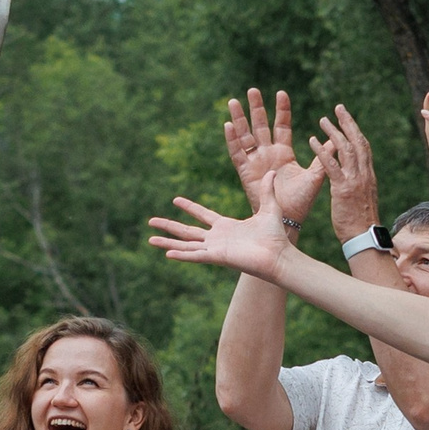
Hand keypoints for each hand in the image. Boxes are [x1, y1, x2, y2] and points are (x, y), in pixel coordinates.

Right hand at [150, 194, 294, 281]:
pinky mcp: (217, 257)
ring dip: (167, 241)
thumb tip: (271, 172)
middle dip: (168, 225)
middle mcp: (217, 238)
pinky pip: (196, 255)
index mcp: (226, 226)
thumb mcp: (269, 208)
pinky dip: (181, 254)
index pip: (202, 215)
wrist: (278, 255)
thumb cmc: (275, 236)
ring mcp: (215, 248)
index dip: (189, 207)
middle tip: (150, 221)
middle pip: (187, 231)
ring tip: (150, 238)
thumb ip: (266, 191)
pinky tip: (167, 252)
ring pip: (186, 244)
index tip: (175, 199)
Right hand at [223, 90, 323, 228]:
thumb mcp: (315, 176)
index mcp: (284, 152)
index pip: (281, 126)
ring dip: (239, 119)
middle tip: (252, 90)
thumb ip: (323, 157)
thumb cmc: (301, 201)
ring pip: (245, 135)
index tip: (281, 92)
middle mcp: (268, 154)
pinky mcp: (245, 172)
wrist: (288, 219)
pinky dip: (232, 140)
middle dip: (256, 108)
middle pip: (260, 126)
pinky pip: (237, 153)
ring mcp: (255, 162)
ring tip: (234, 101)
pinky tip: (228, 125)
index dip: (281, 110)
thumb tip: (337, 140)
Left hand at [308, 105, 381, 238]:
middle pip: (357, 141)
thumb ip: (360, 183)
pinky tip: (311, 140)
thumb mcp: (363, 197)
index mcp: (368, 175)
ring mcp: (354, 180)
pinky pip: (331, 166)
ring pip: (345, 149)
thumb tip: (357, 176)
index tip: (348, 118)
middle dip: (347, 123)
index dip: (356, 130)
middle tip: (338, 108)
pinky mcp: (342, 188)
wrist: (364, 237)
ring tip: (322, 120)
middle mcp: (364, 173)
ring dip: (333, 132)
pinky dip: (322, 151)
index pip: (363, 147)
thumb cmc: (360, 221)